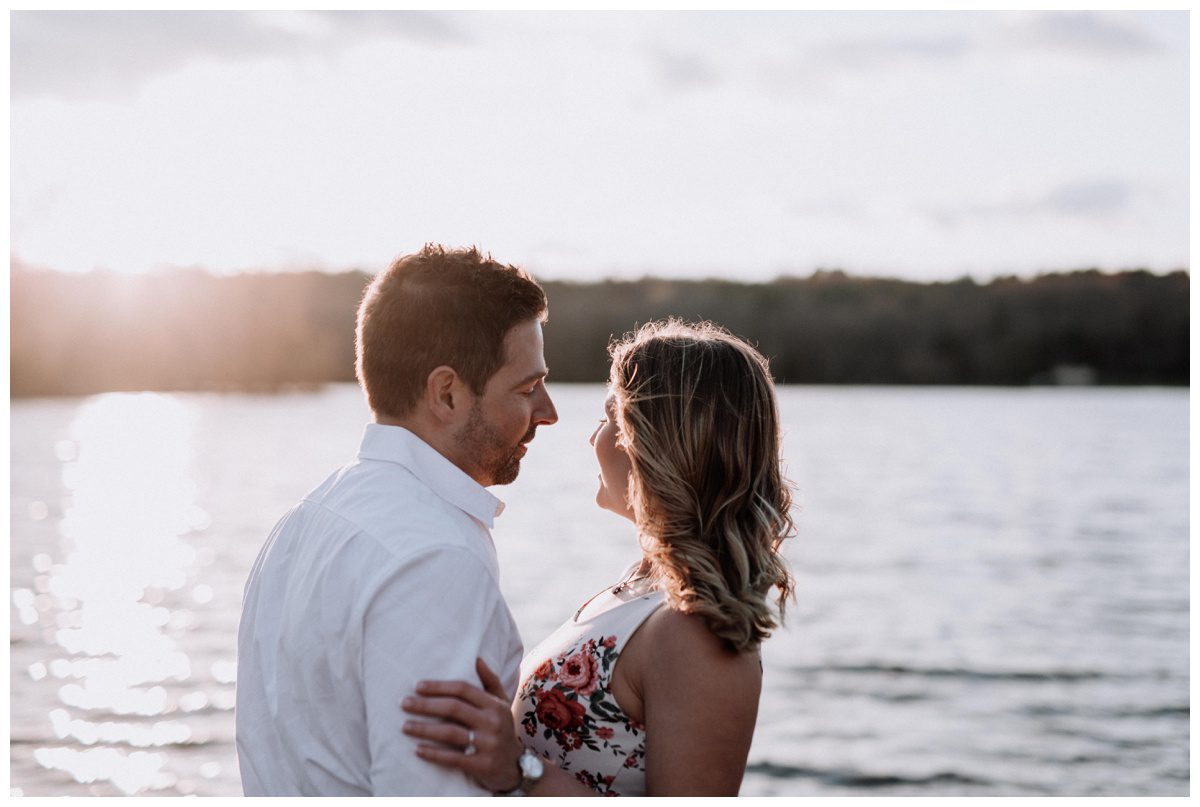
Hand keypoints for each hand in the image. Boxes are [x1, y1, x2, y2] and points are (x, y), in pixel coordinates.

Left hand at [401, 657, 524, 793]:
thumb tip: (477, 659)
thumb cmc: (503, 729)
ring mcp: (488, 744)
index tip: (417, 686)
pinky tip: (418, 750)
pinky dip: (433, 753)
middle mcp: (492, 722)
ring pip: (450, 733)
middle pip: (453, 708)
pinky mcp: (481, 765)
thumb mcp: (502, 703)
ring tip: (405, 726)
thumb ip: (490, 681)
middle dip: (426, 705)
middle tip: (404, 704)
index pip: (463, 689)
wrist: (516, 767)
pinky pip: (453, 758)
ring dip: (424, 729)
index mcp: (494, 704)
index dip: (439, 687)